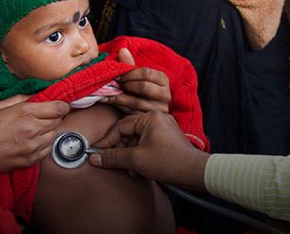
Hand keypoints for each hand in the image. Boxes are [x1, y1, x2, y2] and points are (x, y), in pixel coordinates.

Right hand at [0, 95, 69, 193]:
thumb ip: (19, 99)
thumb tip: (35, 95)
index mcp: (25, 113)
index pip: (58, 108)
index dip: (62, 105)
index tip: (59, 105)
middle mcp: (33, 129)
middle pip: (58, 120)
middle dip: (54, 116)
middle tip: (44, 115)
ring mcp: (33, 146)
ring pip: (54, 135)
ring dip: (49, 130)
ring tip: (36, 128)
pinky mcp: (31, 159)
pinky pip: (48, 149)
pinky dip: (44, 144)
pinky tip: (33, 140)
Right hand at [88, 111, 208, 190]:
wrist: (194, 172)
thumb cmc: (169, 162)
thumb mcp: (136, 160)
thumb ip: (113, 157)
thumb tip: (95, 157)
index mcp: (150, 117)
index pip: (121, 126)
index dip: (108, 141)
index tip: (98, 151)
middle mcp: (157, 118)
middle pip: (129, 132)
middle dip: (120, 150)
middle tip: (113, 163)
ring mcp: (163, 128)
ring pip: (137, 140)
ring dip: (130, 155)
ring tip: (130, 170)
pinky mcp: (167, 139)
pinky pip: (147, 143)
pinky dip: (140, 155)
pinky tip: (139, 169)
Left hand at [103, 48, 171, 112]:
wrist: (145, 112)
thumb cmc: (139, 90)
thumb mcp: (137, 77)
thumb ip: (130, 65)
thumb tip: (122, 50)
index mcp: (163, 79)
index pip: (146, 73)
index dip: (129, 74)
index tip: (117, 75)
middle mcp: (165, 95)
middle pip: (143, 87)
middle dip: (125, 85)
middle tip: (114, 84)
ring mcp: (160, 109)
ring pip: (136, 102)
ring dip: (118, 97)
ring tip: (106, 94)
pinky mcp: (150, 119)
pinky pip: (133, 113)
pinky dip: (119, 107)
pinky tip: (109, 102)